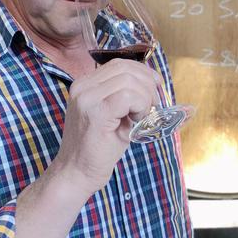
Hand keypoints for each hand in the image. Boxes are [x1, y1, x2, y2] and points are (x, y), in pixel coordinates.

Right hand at [54, 59, 161, 193]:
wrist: (77, 173)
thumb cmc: (98, 148)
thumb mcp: (115, 116)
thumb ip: (128, 97)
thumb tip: (160, 89)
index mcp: (84, 84)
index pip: (119, 64)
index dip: (142, 72)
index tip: (155, 87)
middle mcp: (82, 86)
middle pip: (126, 69)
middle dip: (147, 85)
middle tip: (151, 107)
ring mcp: (86, 98)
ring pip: (129, 80)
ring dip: (144, 98)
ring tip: (141, 117)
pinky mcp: (95, 112)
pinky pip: (128, 96)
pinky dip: (140, 106)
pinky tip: (136, 121)